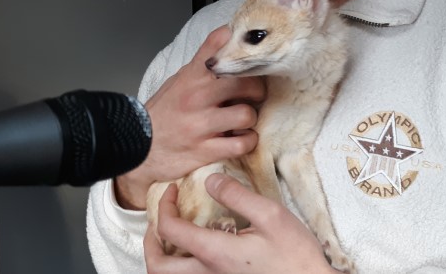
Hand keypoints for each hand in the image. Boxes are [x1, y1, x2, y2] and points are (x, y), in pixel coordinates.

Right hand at [115, 26, 265, 209]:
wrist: (137, 144)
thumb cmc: (165, 110)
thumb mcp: (180, 78)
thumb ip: (203, 60)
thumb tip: (227, 34)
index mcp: (192, 76)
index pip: (219, 49)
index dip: (242, 52)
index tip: (251, 59)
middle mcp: (197, 97)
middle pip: (246, 83)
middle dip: (257, 91)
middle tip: (254, 97)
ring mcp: (201, 125)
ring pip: (246, 115)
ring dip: (251, 120)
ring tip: (244, 121)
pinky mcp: (204, 150)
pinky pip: (241, 144)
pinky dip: (247, 141)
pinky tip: (241, 138)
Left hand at [143, 174, 338, 273]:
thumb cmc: (295, 256)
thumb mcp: (271, 215)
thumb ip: (237, 195)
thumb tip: (210, 180)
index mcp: (214, 252)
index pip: (170, 229)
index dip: (164, 205)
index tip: (174, 189)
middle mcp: (207, 273)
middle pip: (158, 265)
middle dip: (150, 240)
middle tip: (158, 220)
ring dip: (163, 256)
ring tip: (172, 237)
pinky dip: (182, 264)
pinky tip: (198, 250)